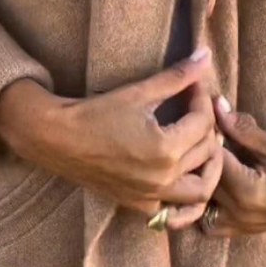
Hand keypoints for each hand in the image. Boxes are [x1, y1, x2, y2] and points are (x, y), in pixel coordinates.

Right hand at [0, 49, 223, 228]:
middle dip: (206, 126)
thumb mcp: (139, 92)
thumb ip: (177, 77)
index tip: (193, 86)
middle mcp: (163, 178)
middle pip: (206, 152)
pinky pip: (176, 211)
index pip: (203, 122)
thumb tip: (206, 54)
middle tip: (197, 109)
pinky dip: (187, 198)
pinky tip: (184, 176)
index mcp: (166, 149)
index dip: (202, 98)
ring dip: (207, 167)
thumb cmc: (96, 113)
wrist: (58, 139)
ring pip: (201, 189)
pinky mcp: (140, 205)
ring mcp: (152, 196)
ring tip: (200, 145)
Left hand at [202, 98, 265, 236]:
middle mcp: (240, 213)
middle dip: (199, 159)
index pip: (211, 161)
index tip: (204, 122)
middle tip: (201, 139)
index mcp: (248, 192)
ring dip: (199, 183)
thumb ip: (243, 129)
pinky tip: (210, 184)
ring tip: (203, 163)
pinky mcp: (243, 230)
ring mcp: (241, 226)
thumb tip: (216, 104)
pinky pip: (210, 222)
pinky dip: (205, 205)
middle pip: (202, 183)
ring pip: (201, 205)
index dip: (205, 139)